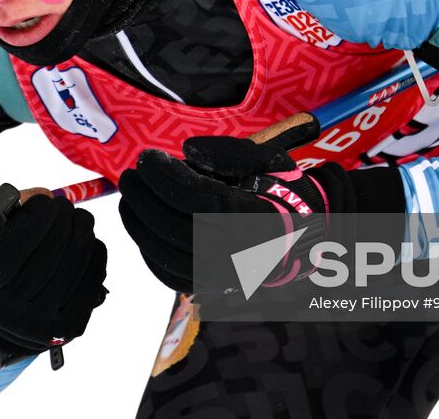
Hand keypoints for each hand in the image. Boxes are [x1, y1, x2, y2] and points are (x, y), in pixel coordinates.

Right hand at [0, 183, 106, 369]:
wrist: (6, 320)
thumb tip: (15, 194)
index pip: (23, 235)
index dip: (41, 210)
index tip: (45, 202)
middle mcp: (11, 308)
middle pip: (54, 245)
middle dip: (64, 216)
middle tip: (64, 206)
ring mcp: (43, 321)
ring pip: (77, 257)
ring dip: (83, 228)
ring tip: (78, 220)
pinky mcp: (72, 325)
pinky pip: (94, 275)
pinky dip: (95, 250)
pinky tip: (87, 242)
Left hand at [117, 134, 405, 293]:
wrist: (309, 234)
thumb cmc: (286, 189)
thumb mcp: (269, 159)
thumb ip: (229, 152)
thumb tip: (187, 151)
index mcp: (254, 217)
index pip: (197, 200)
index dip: (166, 178)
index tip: (146, 158)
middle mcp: (239, 251)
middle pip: (175, 228)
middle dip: (144, 199)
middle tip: (130, 174)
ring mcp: (224, 274)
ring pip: (167, 255)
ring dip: (139, 224)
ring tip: (129, 197)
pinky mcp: (213, 286)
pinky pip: (171, 276)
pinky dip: (148, 252)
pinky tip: (139, 227)